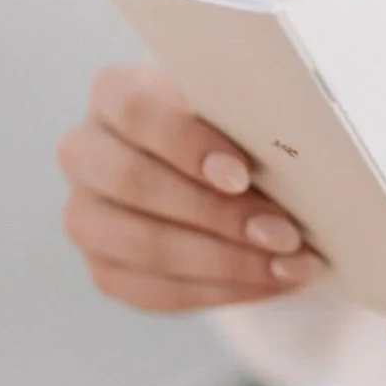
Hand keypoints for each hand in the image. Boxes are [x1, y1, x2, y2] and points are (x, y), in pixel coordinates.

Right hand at [58, 63, 326, 311]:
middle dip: (217, 214)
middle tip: (284, 233)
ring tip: (289, 266)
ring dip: (227, 262)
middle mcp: (86, 153)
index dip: (188, 144)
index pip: (136, 111)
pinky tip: (270, 283)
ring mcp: (87, 216)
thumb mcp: (238, 111)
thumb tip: (298, 149)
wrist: (216, 172)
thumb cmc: (233, 129)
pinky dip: (222, 290)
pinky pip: (157, 291)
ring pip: (144, 246)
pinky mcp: (105, 269)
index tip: (242, 174)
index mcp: (115, 94)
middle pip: (135, 183)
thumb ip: (250, 122)